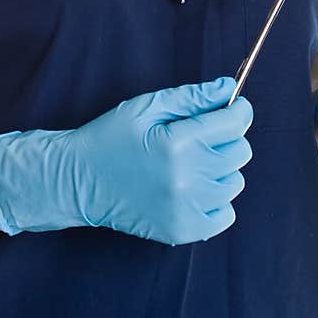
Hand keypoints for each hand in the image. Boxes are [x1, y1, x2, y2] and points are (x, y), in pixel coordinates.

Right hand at [0, 75, 253, 244]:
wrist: (78, 181)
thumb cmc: (109, 137)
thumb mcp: (146, 106)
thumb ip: (191, 97)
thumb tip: (229, 87)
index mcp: (176, 142)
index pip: (233, 123)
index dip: (238, 109)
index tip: (233, 106)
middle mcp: (186, 178)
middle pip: (240, 152)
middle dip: (228, 137)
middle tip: (203, 134)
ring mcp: (185, 208)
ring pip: (234, 182)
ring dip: (222, 168)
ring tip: (194, 161)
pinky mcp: (182, 230)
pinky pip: (225, 215)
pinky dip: (217, 199)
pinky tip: (194, 188)